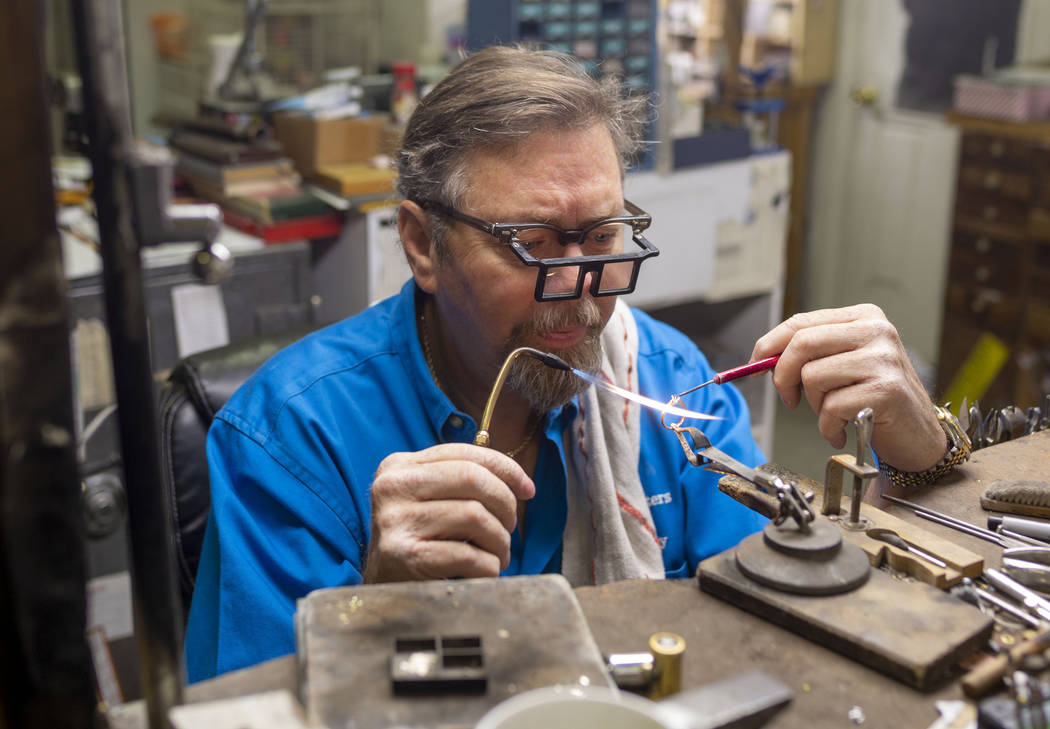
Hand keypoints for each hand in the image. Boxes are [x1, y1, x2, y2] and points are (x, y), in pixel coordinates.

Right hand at [362, 443, 535, 582]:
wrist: (382, 592)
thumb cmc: (420, 542)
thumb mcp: (429, 501)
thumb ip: (462, 482)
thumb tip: (521, 484)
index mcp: (399, 466)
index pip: (464, 454)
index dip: (506, 469)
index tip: (529, 490)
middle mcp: (392, 487)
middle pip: (473, 479)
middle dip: (505, 505)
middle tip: (510, 528)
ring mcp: (395, 521)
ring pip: (475, 516)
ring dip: (500, 541)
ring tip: (498, 555)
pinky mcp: (403, 556)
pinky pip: (467, 554)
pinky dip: (488, 566)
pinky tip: (485, 572)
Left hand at [751, 304, 944, 471]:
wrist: (919, 435)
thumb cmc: (875, 400)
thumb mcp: (843, 365)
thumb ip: (809, 355)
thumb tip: (762, 359)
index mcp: (863, 317)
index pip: (801, 322)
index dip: (769, 344)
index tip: (754, 365)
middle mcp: (876, 331)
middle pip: (802, 343)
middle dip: (783, 376)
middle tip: (789, 399)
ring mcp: (884, 359)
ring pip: (813, 376)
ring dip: (814, 405)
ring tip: (834, 414)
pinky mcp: (886, 390)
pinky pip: (831, 407)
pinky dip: (828, 427)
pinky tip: (843, 430)